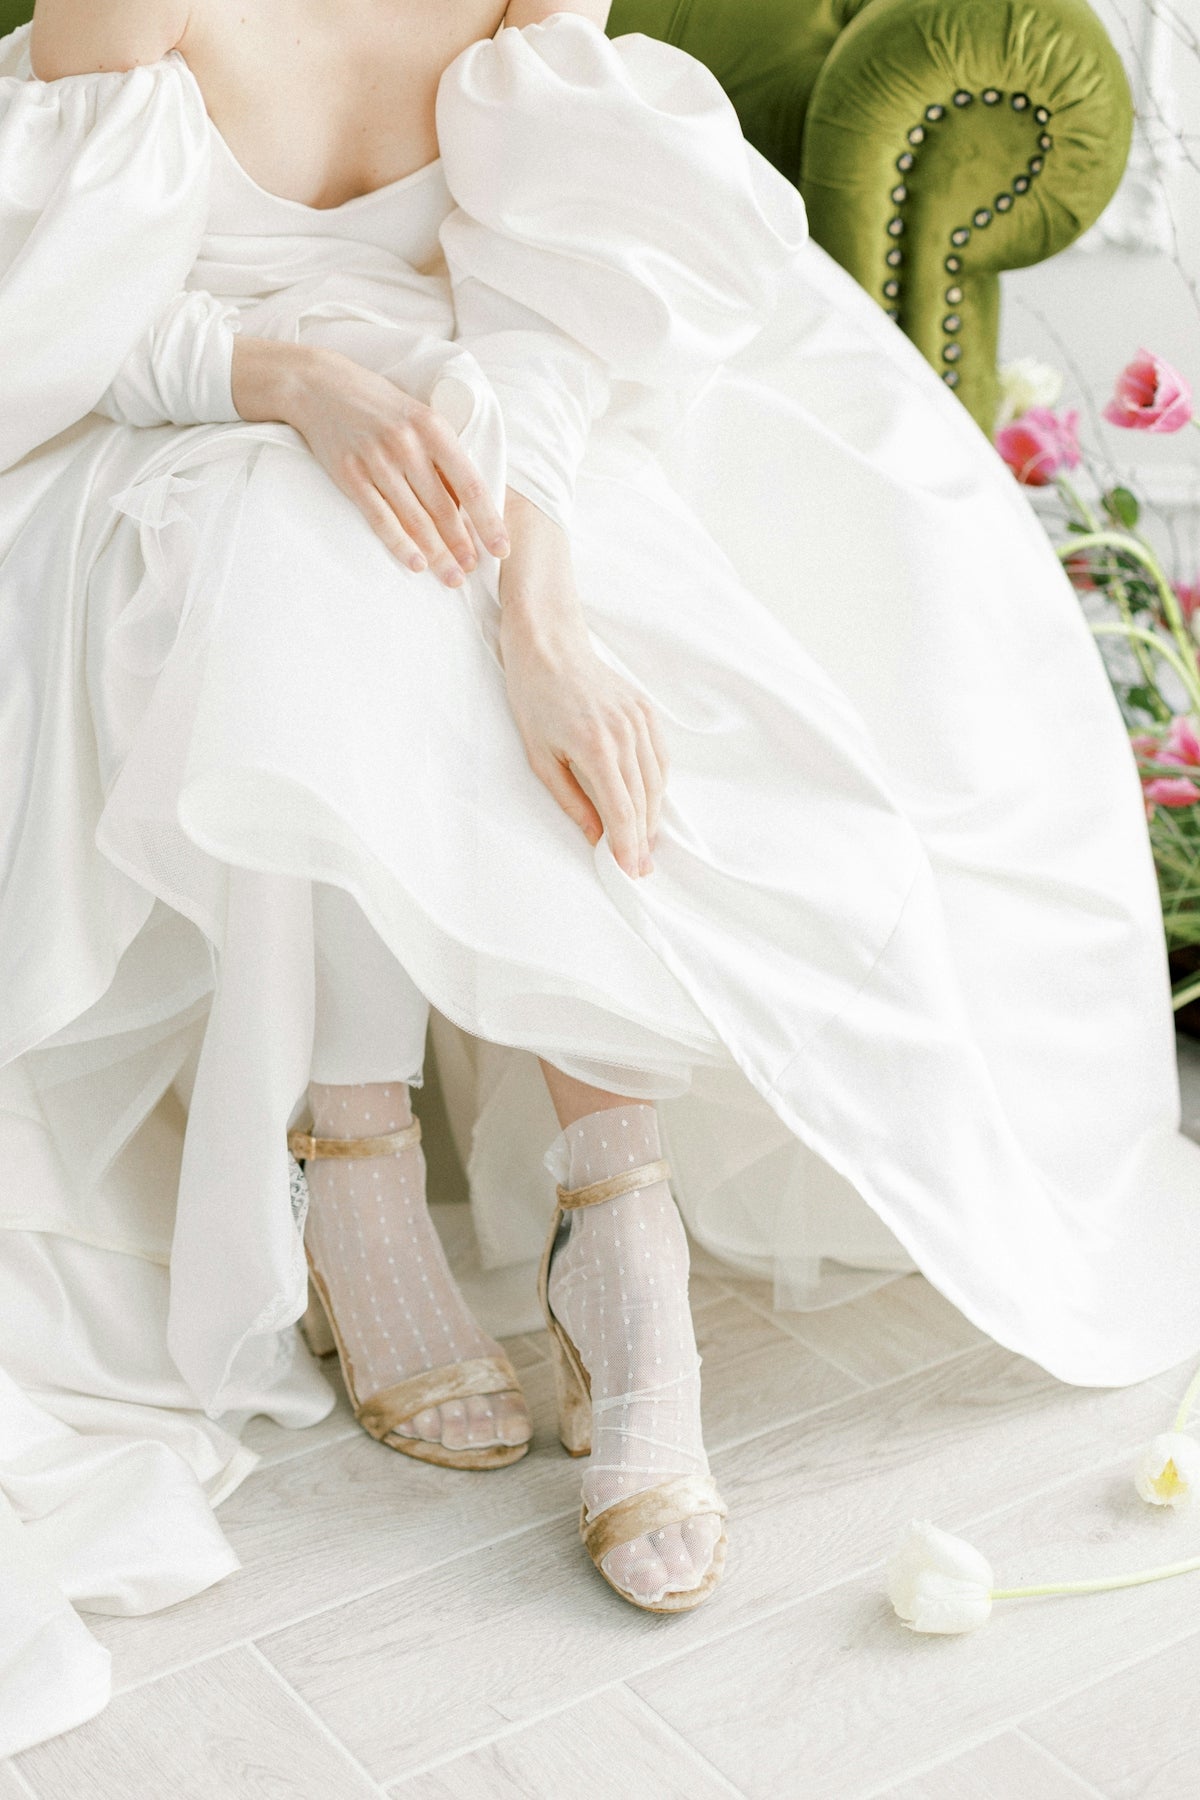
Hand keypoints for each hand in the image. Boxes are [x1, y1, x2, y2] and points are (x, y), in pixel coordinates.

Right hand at [231, 338, 509, 586]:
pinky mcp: (350, 475)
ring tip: (451, 578)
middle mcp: (407, 445)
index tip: (502, 549)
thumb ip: (442, 457)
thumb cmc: (380, 406)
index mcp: (433, 428)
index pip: (470, 485)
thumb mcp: (419, 418)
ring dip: (437, 553)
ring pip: (415, 518)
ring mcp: (377, 461)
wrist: (320, 386)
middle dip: (462, 545)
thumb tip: (467, 506)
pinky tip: (416, 564)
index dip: (488, 521)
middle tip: (474, 572)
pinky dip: (400, 544)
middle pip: (443, 508)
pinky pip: (380, 518)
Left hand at [499, 495, 667, 878]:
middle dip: (643, 839)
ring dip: (653, 816)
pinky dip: (657, 786)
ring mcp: (640, 721)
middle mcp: (625, 734)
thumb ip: (571, 800)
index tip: (631, 874)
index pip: (622, 811)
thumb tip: (595, 836)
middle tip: (640, 870)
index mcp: (596, 748)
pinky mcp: (645, 711)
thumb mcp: (540, 757)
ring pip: (657, 782)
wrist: (549, 644)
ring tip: (645, 844)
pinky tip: (648, 804)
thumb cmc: (534, 698)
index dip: (628, 847)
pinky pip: (660, 759)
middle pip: (644, 801)